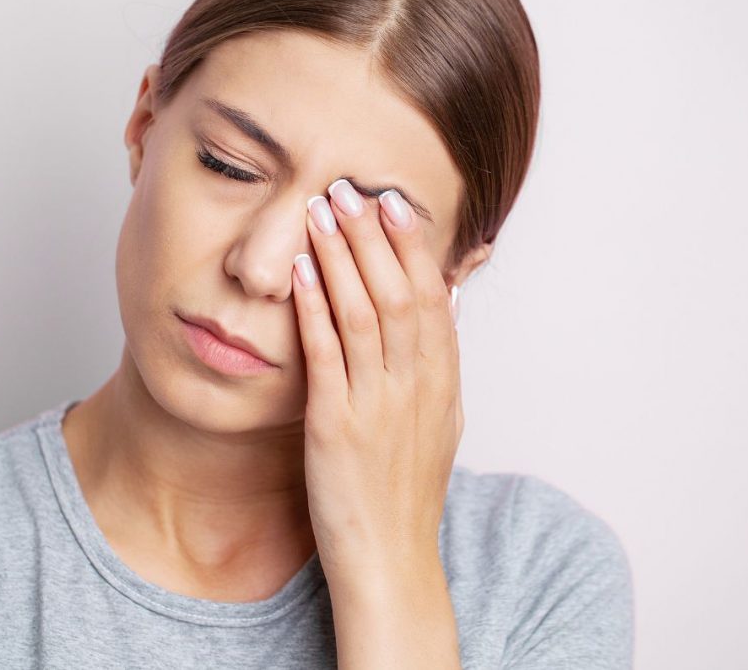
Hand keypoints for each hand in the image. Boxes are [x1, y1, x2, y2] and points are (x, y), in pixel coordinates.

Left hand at [292, 178, 463, 575]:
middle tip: (349, 187)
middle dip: (373, 235)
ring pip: (363, 312)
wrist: (391, 560)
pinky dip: (315, 307)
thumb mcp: (441, 423)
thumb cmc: (407, 492)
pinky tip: (302, 273)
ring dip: (341, 256)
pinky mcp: (336, 426)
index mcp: (442, 383)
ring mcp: (377, 405)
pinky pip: (326, 354)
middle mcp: (415, 387)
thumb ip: (442, 363)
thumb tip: (446, 305)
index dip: (412, 245)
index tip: (392, 201)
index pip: (431, 296)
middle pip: (398, 292)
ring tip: (320, 211)